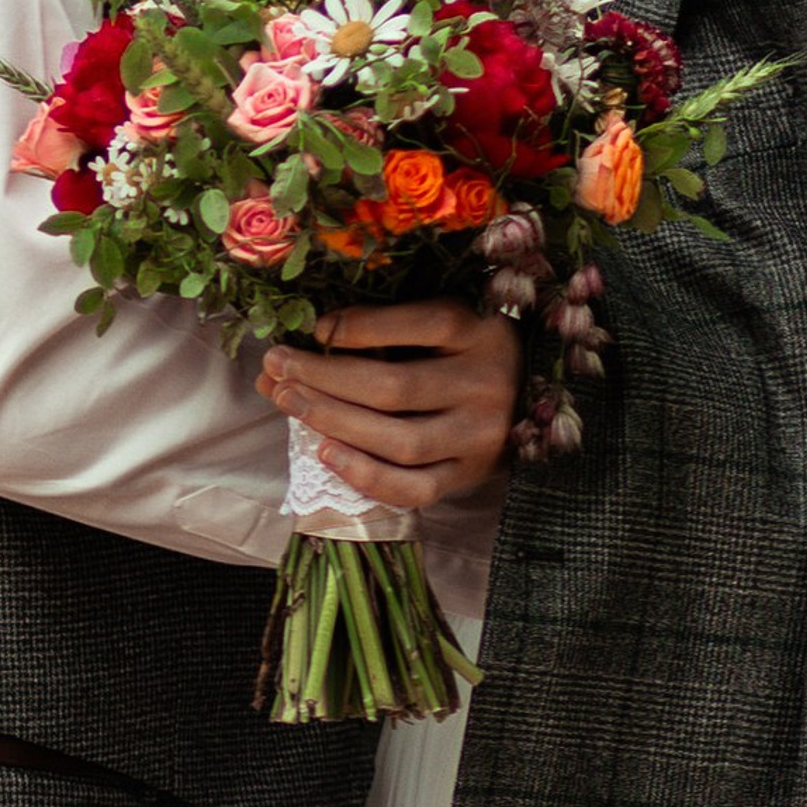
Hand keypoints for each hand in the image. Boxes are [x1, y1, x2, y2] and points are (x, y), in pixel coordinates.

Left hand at [257, 300, 520, 510]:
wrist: (529, 399)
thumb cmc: (469, 349)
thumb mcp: (449, 319)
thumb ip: (392, 323)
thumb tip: (313, 333)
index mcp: (480, 331)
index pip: (420, 324)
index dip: (361, 327)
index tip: (314, 327)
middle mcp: (484, 384)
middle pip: (396, 387)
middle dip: (326, 378)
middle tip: (277, 367)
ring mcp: (480, 437)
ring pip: (401, 440)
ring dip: (335, 422)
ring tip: (287, 402)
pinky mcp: (469, 476)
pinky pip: (415, 487)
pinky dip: (366, 475)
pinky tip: (325, 453)